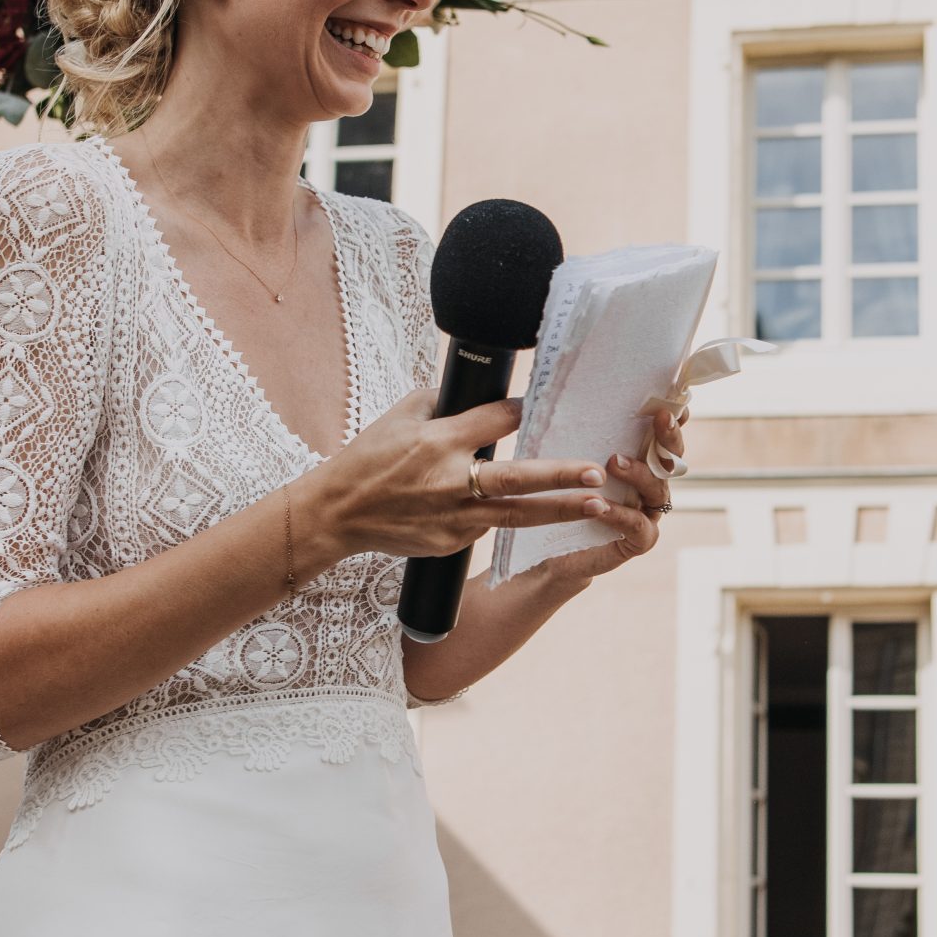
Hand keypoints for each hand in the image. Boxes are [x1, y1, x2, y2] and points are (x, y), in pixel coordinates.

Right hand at [303, 388, 608, 558]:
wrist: (338, 513)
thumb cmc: (368, 458)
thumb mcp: (400, 415)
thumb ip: (443, 402)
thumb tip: (479, 392)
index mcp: (438, 441)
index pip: (497, 420)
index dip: (523, 410)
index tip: (546, 405)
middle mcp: (450, 481)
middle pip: (516, 478)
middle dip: (560, 476)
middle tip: (595, 473)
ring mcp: (453, 518)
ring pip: (517, 515)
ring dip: (560, 511)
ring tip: (598, 507)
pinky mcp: (452, 543)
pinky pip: (490, 527)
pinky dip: (515, 521)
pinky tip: (547, 518)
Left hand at [529, 407, 690, 586]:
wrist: (545, 554)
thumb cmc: (557, 501)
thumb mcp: (561, 462)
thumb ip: (568, 434)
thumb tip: (543, 396)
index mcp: (636, 461)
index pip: (660, 436)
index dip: (672, 417)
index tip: (670, 398)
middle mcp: (647, 486)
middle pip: (671, 458)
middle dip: (670, 437)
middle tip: (660, 417)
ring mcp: (646, 514)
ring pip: (658, 489)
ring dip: (640, 473)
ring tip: (614, 462)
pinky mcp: (636, 541)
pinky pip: (639, 526)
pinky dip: (621, 514)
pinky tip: (601, 505)